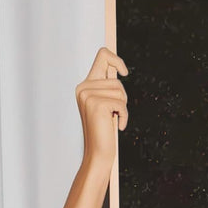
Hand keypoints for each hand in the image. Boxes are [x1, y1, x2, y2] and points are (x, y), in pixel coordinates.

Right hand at [76, 47, 128, 169]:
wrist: (98, 152)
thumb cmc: (105, 129)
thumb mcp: (107, 103)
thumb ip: (108, 86)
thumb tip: (118, 67)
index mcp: (85, 85)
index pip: (102, 55)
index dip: (117, 59)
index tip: (124, 72)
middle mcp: (83, 87)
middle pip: (117, 79)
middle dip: (122, 97)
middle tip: (114, 112)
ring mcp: (88, 95)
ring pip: (120, 91)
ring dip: (123, 107)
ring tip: (112, 119)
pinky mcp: (96, 104)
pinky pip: (122, 104)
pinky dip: (125, 116)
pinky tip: (117, 126)